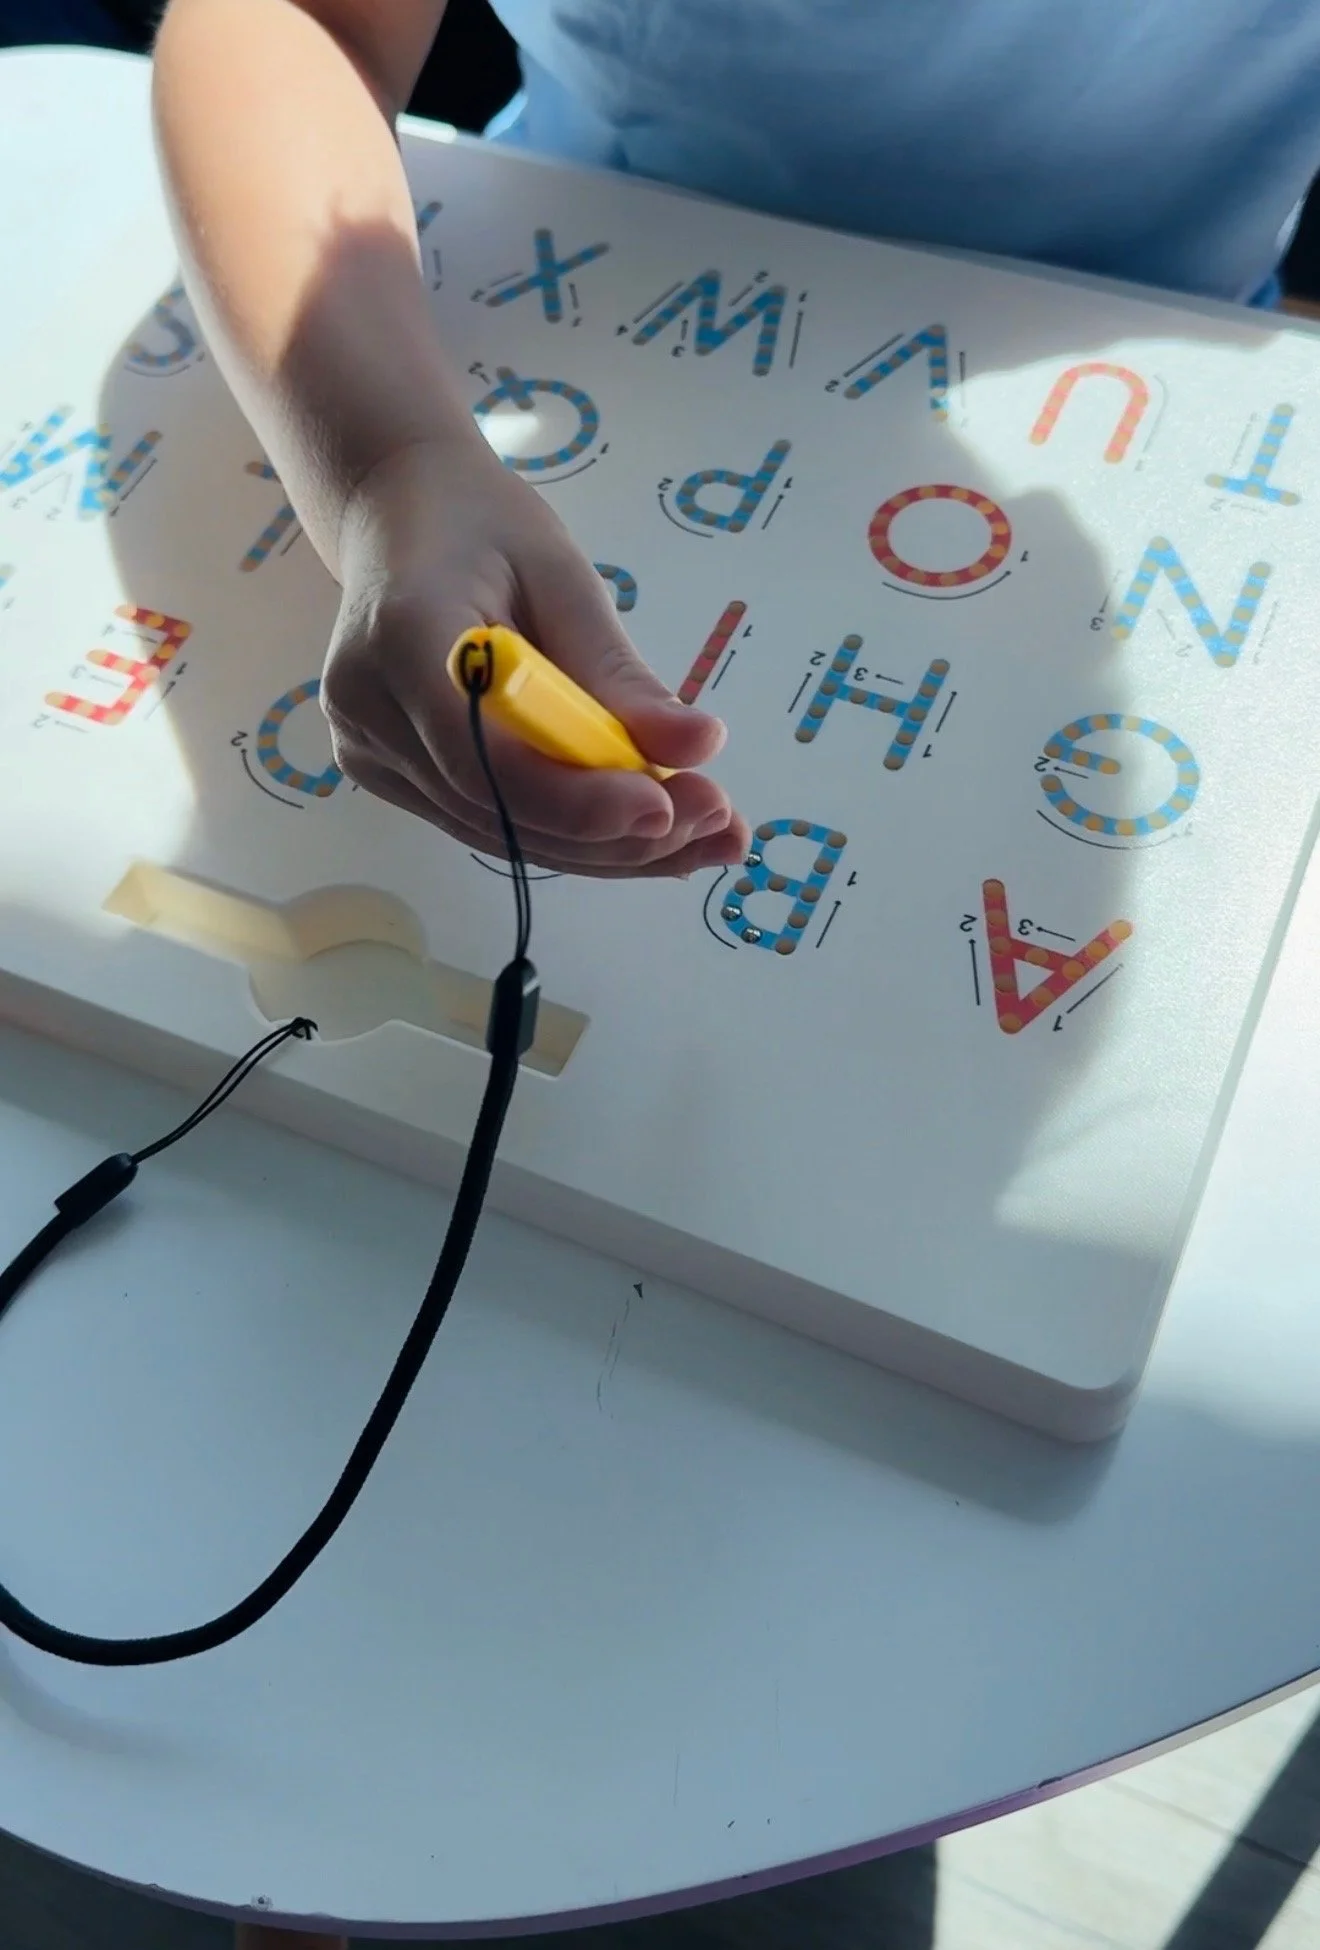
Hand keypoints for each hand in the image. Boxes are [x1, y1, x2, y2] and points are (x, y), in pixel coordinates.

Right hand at [324, 439, 749, 875]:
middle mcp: (369, 713)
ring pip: (504, 834)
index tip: (670, 807)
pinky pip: (494, 823)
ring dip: (610, 847)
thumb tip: (700, 747)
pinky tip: (655, 833)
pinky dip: (577, 834)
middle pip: (500, 812)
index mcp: (402, 641)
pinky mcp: (394, 777)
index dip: (578, 799)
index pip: (485, 755)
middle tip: (721, 826)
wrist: (400, 515)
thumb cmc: (483, 527)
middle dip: (615, 834)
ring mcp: (372, 753)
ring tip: (707, 836)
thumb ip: (619, 673)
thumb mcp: (563, 578)